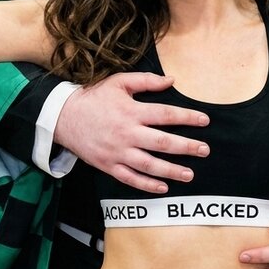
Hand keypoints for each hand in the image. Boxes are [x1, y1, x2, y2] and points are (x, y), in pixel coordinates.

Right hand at [55, 72, 210, 192]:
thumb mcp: (119, 82)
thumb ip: (146, 81)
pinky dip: (147, 185)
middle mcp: (127, 133)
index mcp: (132, 111)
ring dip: (171, 171)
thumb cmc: (94, 97)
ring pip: (149, 165)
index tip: (205, 121)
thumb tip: (172, 81)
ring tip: (190, 174)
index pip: (166, 115)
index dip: (187, 117)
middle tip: (205, 150)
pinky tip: (163, 187)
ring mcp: (117, 152)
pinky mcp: (108, 165)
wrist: (63, 116)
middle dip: (187, 147)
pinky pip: (130, 178)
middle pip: (162, 142)